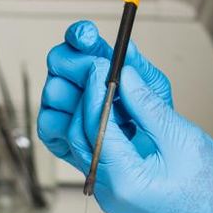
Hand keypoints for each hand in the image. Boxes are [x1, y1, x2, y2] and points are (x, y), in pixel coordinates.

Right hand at [38, 20, 172, 160]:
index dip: (81, 36)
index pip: (84, 42)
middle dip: (77, 66)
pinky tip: (90, 132)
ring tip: (107, 115)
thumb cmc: (163, 134)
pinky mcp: (61, 137)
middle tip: (94, 75)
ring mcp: (70, 109)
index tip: (87, 37)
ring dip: (75, 99)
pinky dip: (64, 126)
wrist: (159, 176)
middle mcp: (84, 85)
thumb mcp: (160, 99)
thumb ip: (142, 76)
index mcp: (108, 67)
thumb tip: (126, 55)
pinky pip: (48, 124)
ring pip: (53, 91)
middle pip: (60, 61)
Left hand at [66, 61, 212, 212]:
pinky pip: (100, 155)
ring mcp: (111, 194)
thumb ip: (147, 106)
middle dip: (88, 101)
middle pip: (81, 137)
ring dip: (94, 114)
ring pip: (87, 145)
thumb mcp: (182, 137)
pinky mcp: (118, 191)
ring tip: (110, 86)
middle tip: (103, 71)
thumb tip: (125, 78)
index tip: (101, 65)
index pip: (95, 127)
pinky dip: (104, 130)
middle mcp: (110, 192)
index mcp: (125, 182)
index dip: (95, 92)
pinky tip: (117, 111)